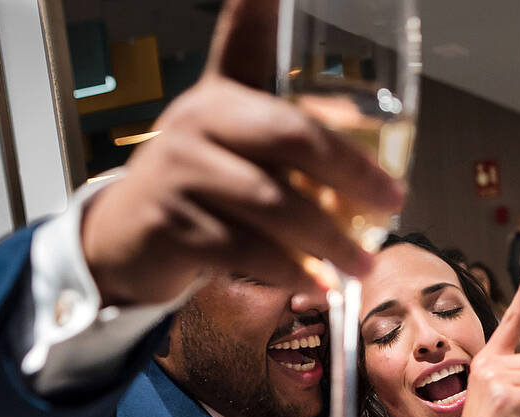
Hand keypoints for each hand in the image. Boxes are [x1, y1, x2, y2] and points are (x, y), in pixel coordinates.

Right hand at [79, 0, 402, 306]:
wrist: (126, 241)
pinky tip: (319, 287)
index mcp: (222, 94)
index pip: (247, 38)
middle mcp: (197, 120)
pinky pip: (248, 251)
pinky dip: (291, 273)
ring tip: (363, 263)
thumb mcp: (235, 145)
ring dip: (329, 240)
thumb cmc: (201, 187)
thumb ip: (291, 136)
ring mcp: (180, 172)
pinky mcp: (173, 226)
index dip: (258, 6)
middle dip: (352, 172)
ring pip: (274, 205)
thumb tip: (376, 165)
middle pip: (290, 134)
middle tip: (392, 201)